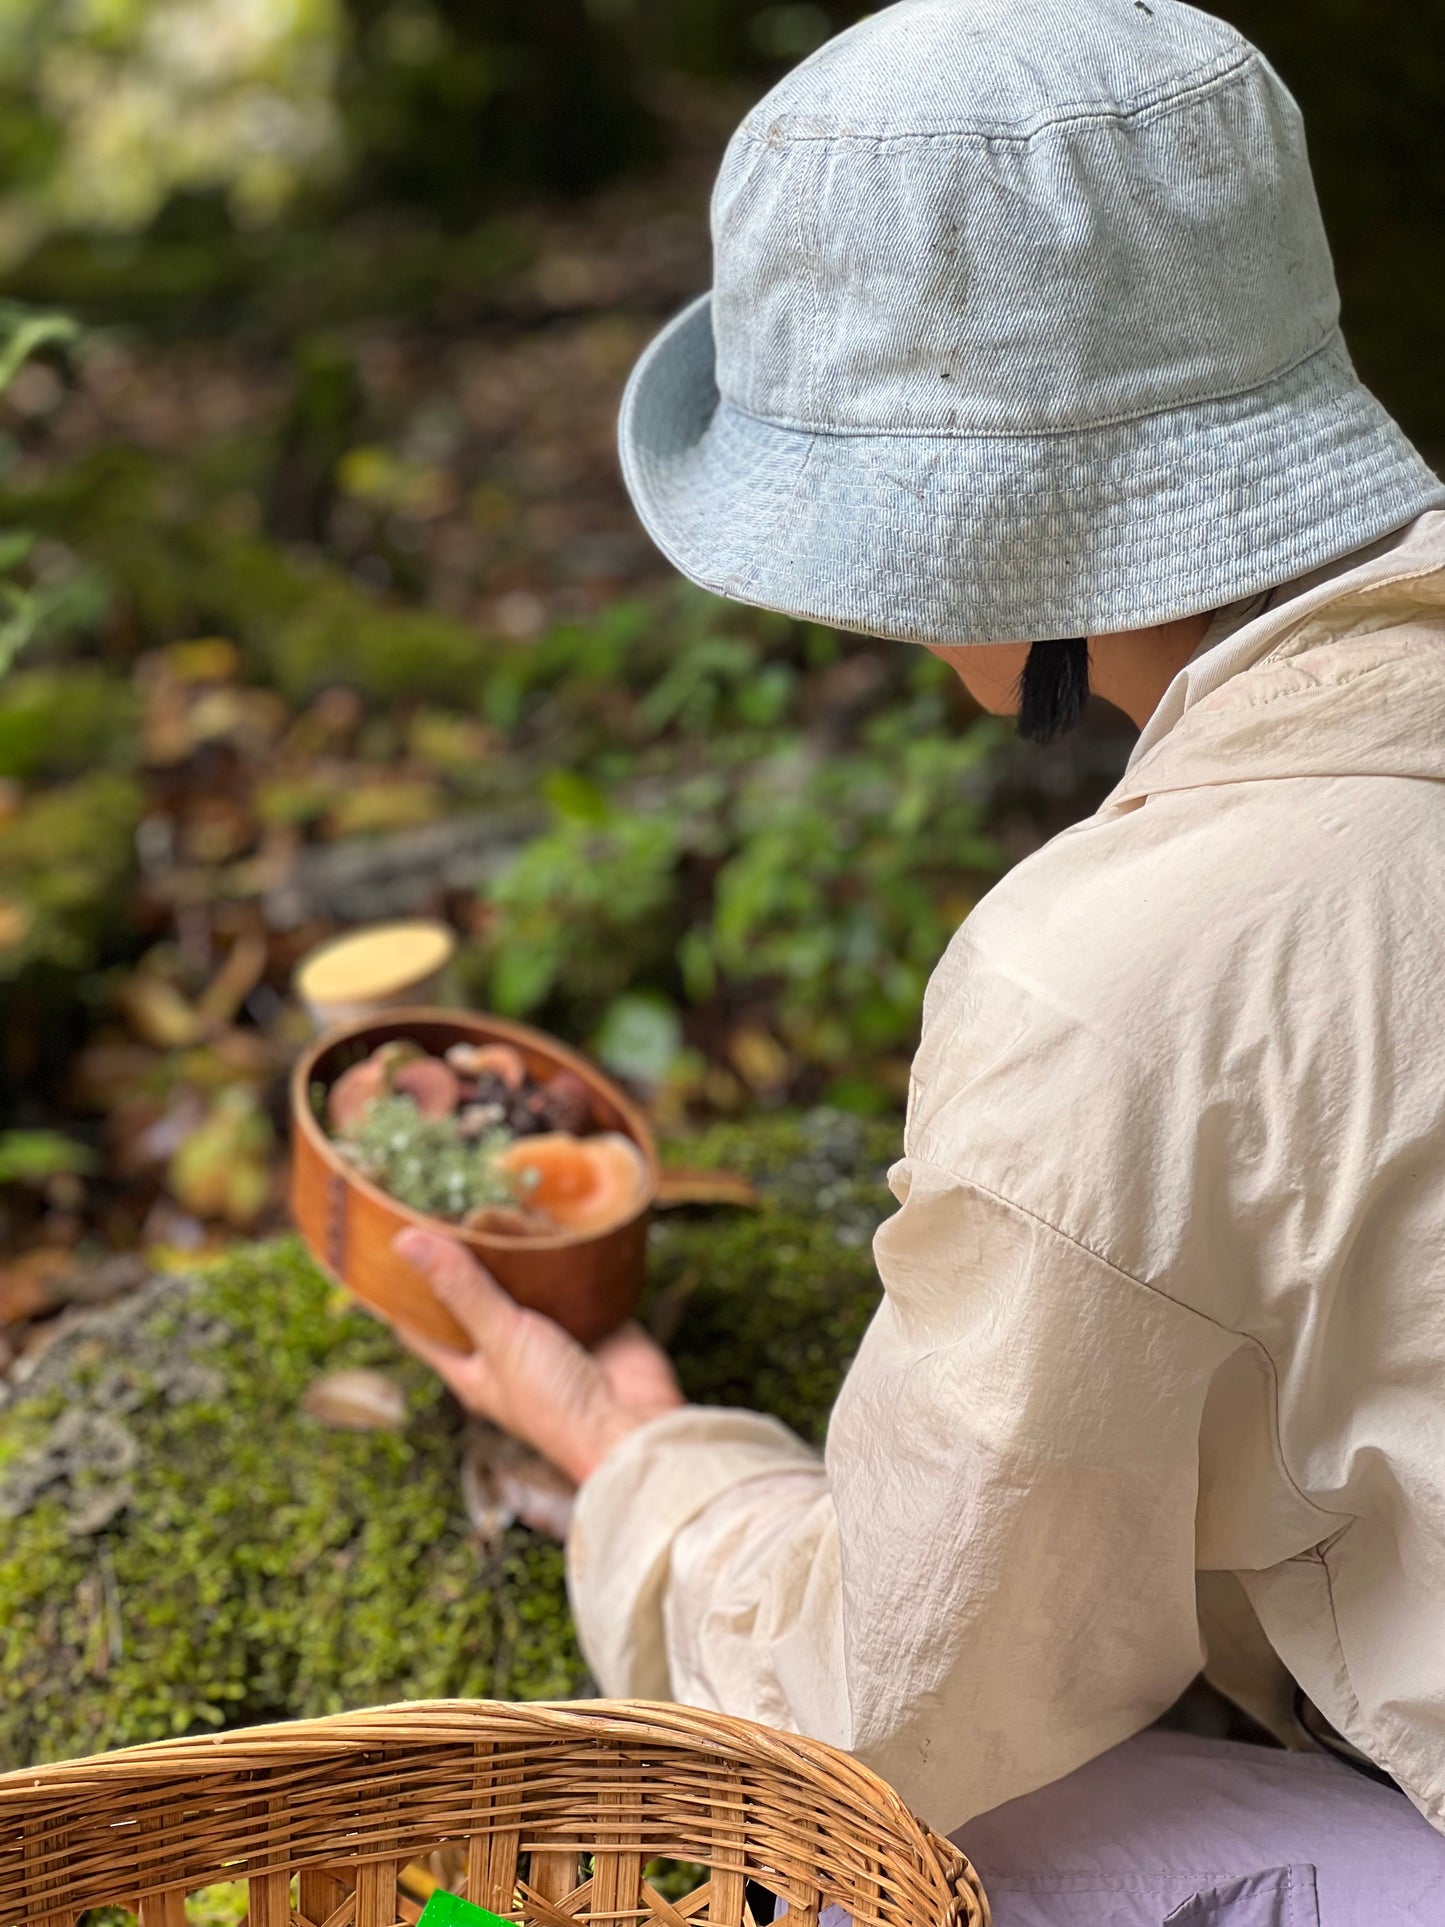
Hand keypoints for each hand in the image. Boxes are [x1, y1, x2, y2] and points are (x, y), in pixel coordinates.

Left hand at [389, 1227, 684, 1484]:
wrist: (635, 1424)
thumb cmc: (557, 1401)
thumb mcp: (501, 1339)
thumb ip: (461, 1289)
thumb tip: (405, 1243)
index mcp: (471, 1367)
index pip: (420, 1324)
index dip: (402, 1286)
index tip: (391, 1239)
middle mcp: (505, 1349)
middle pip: (473, 1294)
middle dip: (464, 1255)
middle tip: (448, 1204)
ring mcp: (549, 1332)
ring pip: (523, 1280)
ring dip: (514, 1247)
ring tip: (497, 1198)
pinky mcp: (591, 1317)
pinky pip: (570, 1276)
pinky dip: (562, 1249)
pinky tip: (553, 1214)